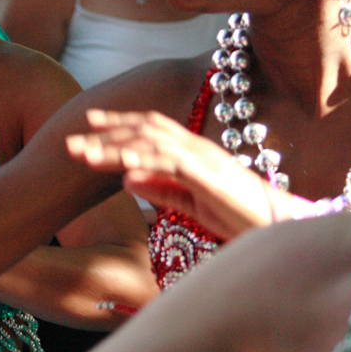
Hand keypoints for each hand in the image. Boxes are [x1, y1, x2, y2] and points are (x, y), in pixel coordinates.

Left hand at [67, 110, 289, 239]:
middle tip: (71, 142)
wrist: (279, 228)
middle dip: (106, 133)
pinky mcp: (209, 176)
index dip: (119, 123)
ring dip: (114, 148)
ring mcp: (203, 159)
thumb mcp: (192, 205)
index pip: (151, 128)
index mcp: (192, 152)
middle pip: (145, 129)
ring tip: (83, 155)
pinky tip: (122, 164)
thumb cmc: (240, 217)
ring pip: (151, 143)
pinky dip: (145, 160)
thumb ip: (161, 189)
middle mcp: (196, 147)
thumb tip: (125, 178)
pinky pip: (172, 163)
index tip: (89, 123)